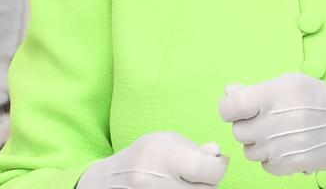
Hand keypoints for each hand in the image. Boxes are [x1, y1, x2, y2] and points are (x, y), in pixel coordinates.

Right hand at [77, 132, 228, 188]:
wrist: (107, 182)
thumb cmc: (139, 157)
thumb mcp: (162, 141)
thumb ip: (191, 147)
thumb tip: (217, 154)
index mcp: (161, 156)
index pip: (209, 170)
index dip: (218, 166)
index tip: (215, 162)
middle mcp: (157, 181)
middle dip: (208, 181)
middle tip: (196, 173)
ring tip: (183, 181)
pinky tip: (176, 188)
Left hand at [217, 73, 325, 181]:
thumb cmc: (321, 100)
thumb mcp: (291, 83)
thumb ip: (257, 89)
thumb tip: (229, 92)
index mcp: (275, 94)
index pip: (230, 107)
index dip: (230, 108)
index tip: (239, 108)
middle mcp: (278, 120)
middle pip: (238, 131)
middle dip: (247, 126)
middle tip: (266, 120)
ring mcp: (285, 145)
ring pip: (249, 151)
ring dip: (259, 144)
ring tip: (279, 133)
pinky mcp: (293, 165)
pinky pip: (265, 166)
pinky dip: (272, 159)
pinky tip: (288, 146)